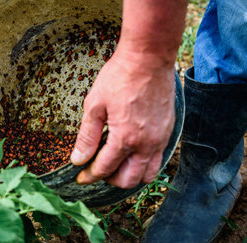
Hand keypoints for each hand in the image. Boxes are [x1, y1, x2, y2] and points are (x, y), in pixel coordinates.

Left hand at [70, 47, 174, 187]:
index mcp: (125, 138)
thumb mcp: (94, 105)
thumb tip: (78, 160)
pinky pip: (158, 160)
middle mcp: (146, 144)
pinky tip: (131, 153)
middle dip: (109, 179)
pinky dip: (143, 164)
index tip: (80, 177)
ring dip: (129, 176)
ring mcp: (160, 139)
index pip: (104, 169)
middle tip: (97, 169)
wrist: (148, 58)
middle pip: (128, 180)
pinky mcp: (168, 132)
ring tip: (115, 165)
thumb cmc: (119, 78)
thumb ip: (87, 137)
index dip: (89, 176)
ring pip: (147, 175)